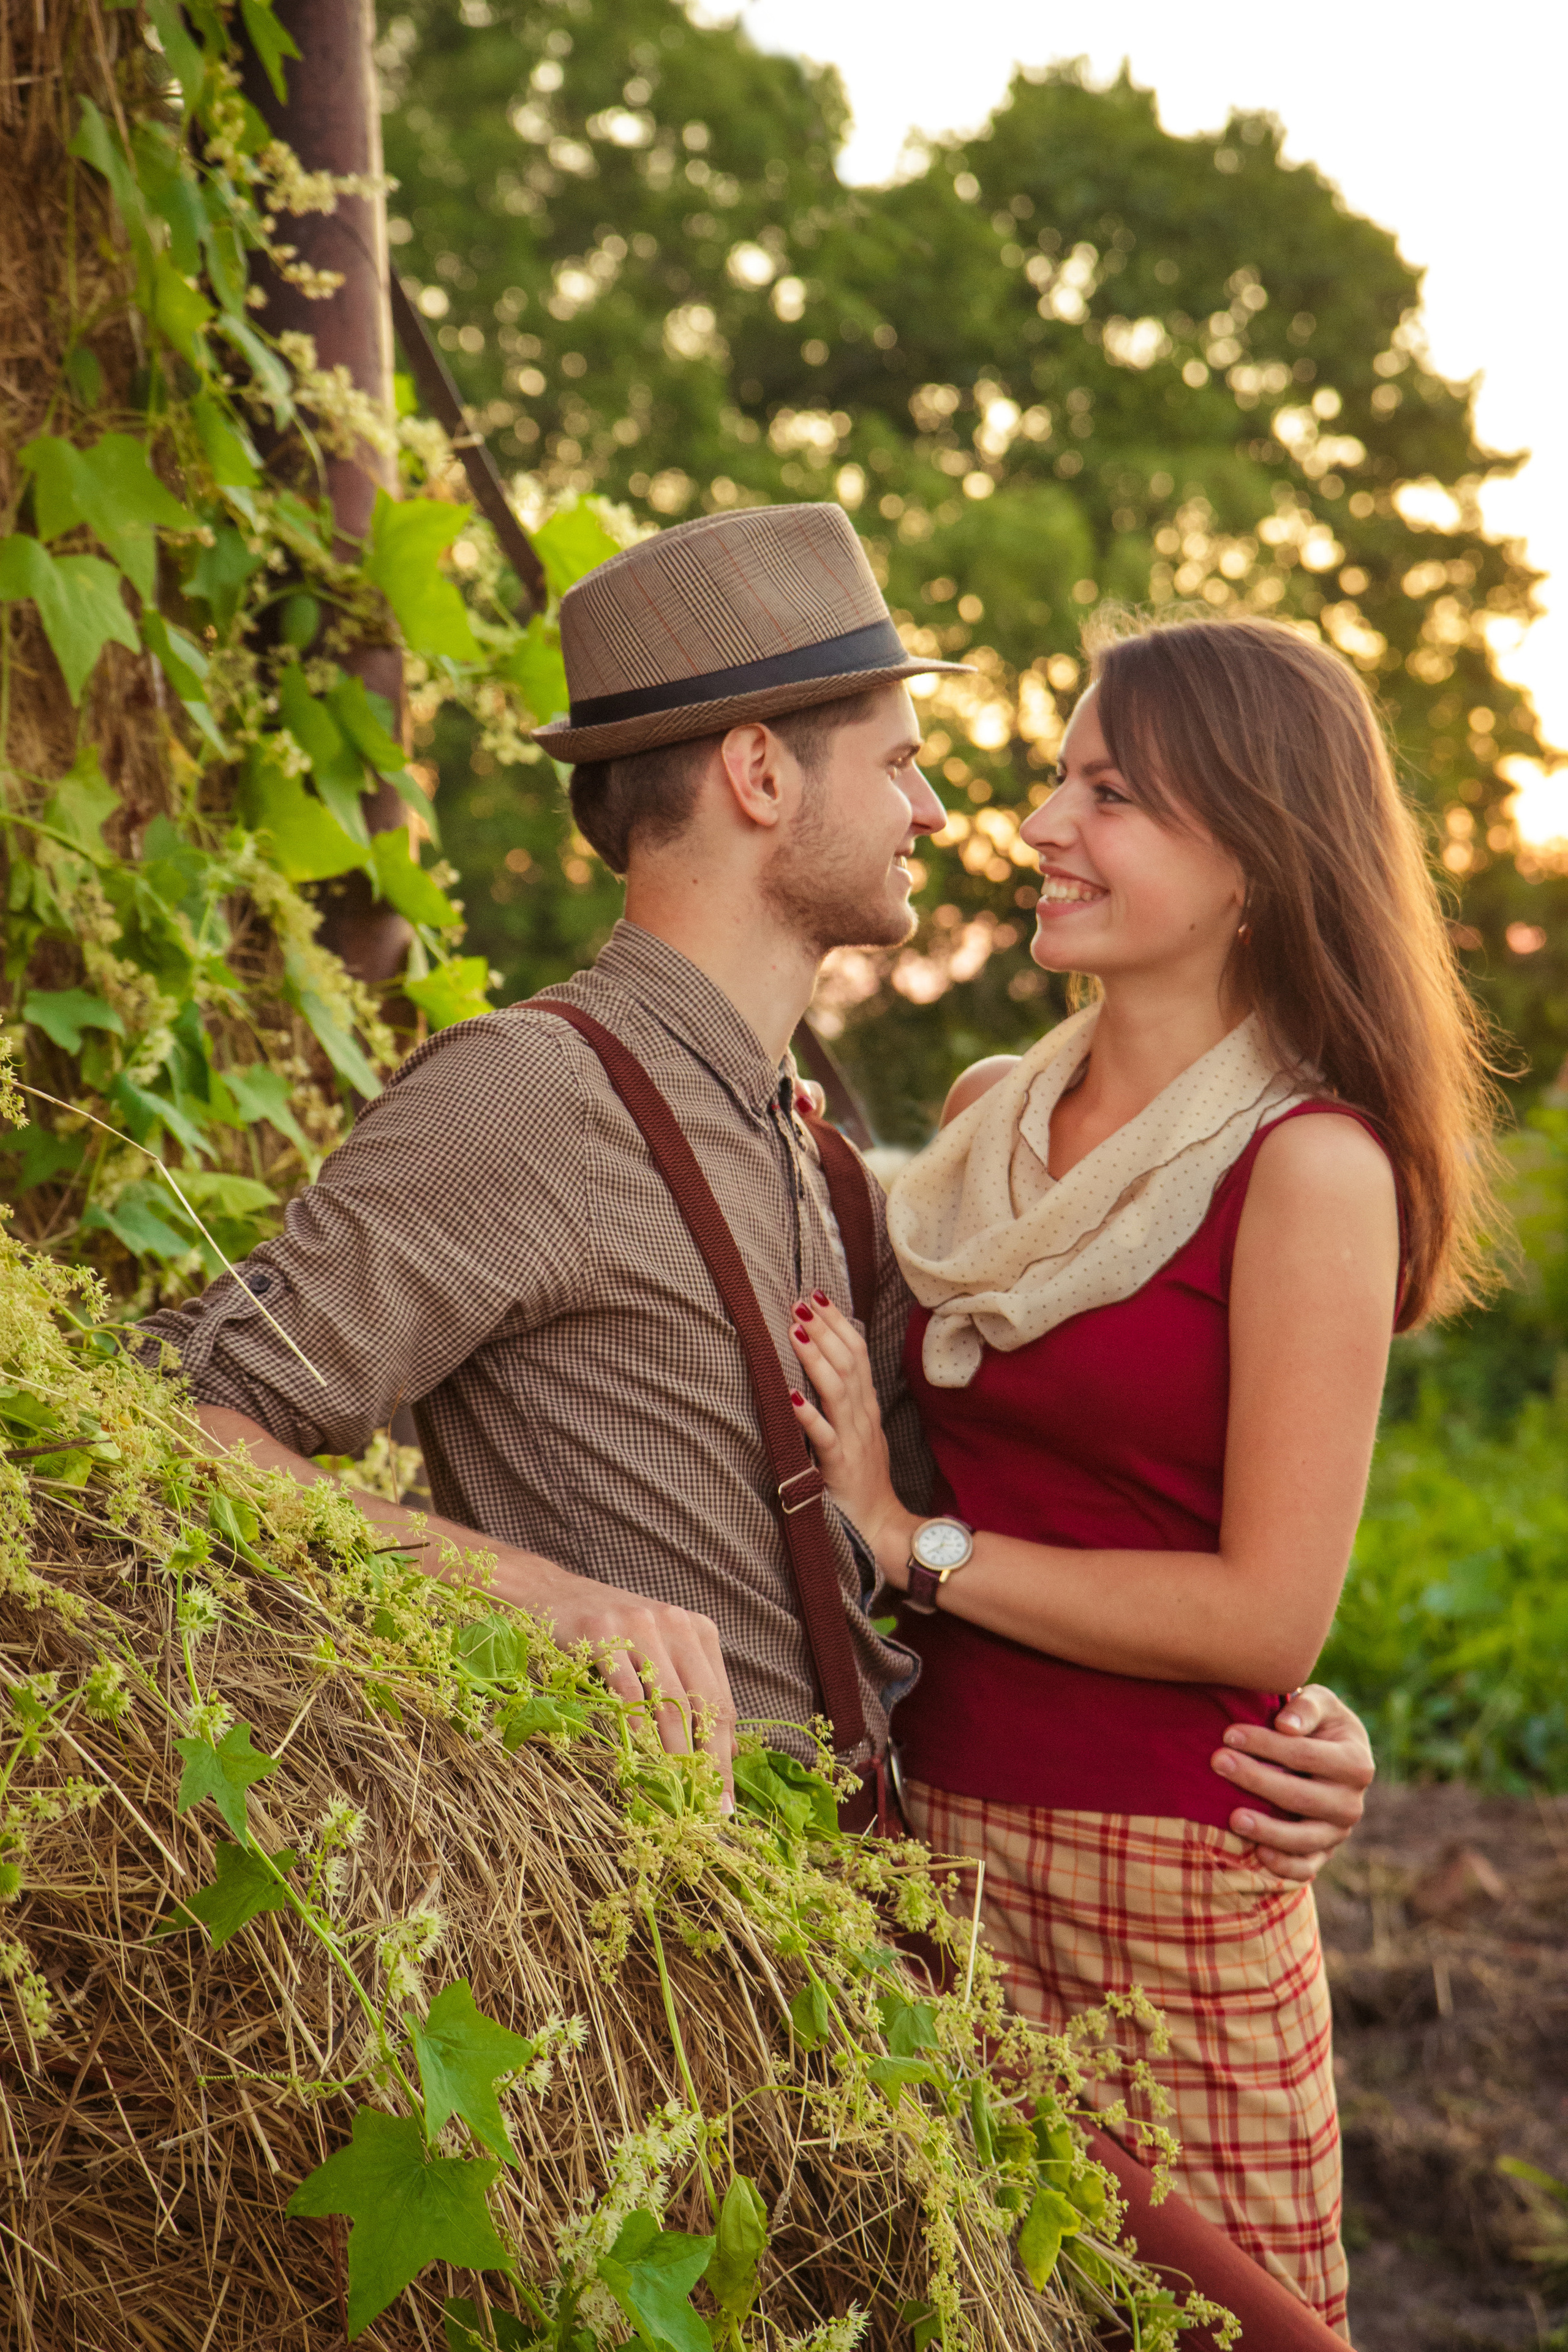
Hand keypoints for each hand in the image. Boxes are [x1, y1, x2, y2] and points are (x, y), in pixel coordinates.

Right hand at [516, 1565, 737, 1810]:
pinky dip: (635, 1725)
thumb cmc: (611, 1634)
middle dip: (708, 1762)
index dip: (726, 1755)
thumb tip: (723, 1752)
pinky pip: (626, 1688)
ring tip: (677, 1792)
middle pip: (702, 1704)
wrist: (554, 1593)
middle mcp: (675, 1624)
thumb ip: (690, 1691)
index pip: (721, 1702)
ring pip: (668, 1700)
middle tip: (708, 1807)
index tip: (726, 1800)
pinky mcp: (603, 1632)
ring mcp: (639, 1625)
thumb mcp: (660, 1653)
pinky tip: (640, 1754)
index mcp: (698, 1631)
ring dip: (675, 1753)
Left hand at [786, 1294, 914, 1577]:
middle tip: (800, 1301)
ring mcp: (854, 1440)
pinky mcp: (840, 1467)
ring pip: (838, 1391)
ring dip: (816, 1358)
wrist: (880, 1526)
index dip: (839, 1323)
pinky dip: (808, 1416)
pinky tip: (790, 1397)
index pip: (858, 1353)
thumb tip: (828, 1362)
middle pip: (849, 1363)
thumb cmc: (862, 1478)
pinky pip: (824, 1438)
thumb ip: (847, 1399)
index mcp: (866, 1407)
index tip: (818, 1296)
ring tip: (794, 1331)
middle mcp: (863, 1417)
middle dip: (825, 1329)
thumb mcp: (859, 1431)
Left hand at [1211, 1684, 1373, 1883]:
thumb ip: (1307, 1707)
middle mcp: (1352, 1802)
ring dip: (1267, 1830)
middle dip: (1256, 1780)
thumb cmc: (1316, 1724)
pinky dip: (1283, 1866)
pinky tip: (1257, 1854)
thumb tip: (1286, 1726)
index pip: (1305, 1755)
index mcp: (1356, 1763)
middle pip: (1300, 1796)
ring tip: (1233, 1818)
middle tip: (1218, 1762)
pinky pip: (1305, 1868)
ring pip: (1304, 1839)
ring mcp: (1338, 1832)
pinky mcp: (1323, 1853)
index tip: (1229, 1734)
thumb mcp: (1320, 1703)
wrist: (1329, 1757)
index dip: (1266, 1745)